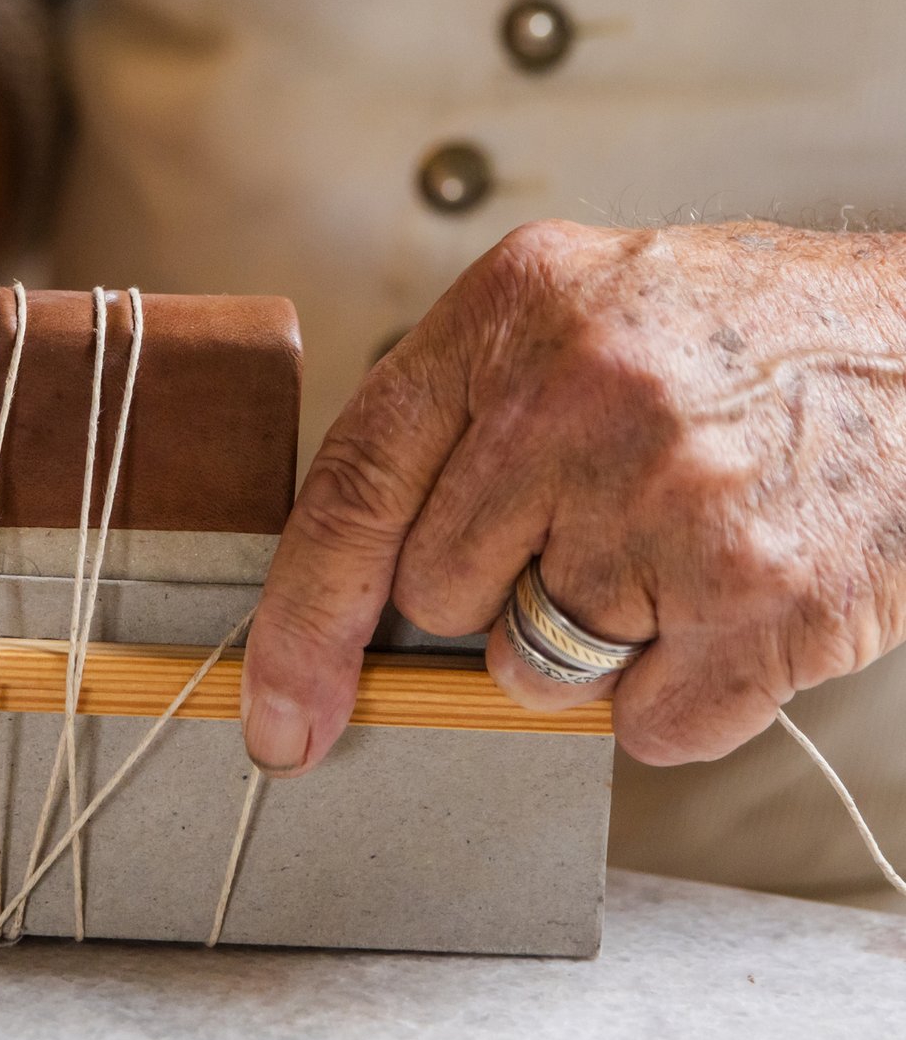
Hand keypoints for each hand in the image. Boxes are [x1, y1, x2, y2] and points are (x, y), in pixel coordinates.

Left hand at [240, 219, 905, 771]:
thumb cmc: (726, 338)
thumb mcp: (564, 313)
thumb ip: (456, 422)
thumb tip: (355, 586)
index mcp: (508, 313)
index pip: (354, 486)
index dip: (299, 616)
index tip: (277, 710)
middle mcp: (576, 398)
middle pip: (440, 592)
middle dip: (498, 586)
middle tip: (589, 519)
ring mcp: (669, 499)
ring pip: (540, 667)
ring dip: (598, 634)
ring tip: (672, 536)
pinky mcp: (761, 598)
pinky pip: (650, 725)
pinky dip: (684, 689)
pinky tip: (726, 593)